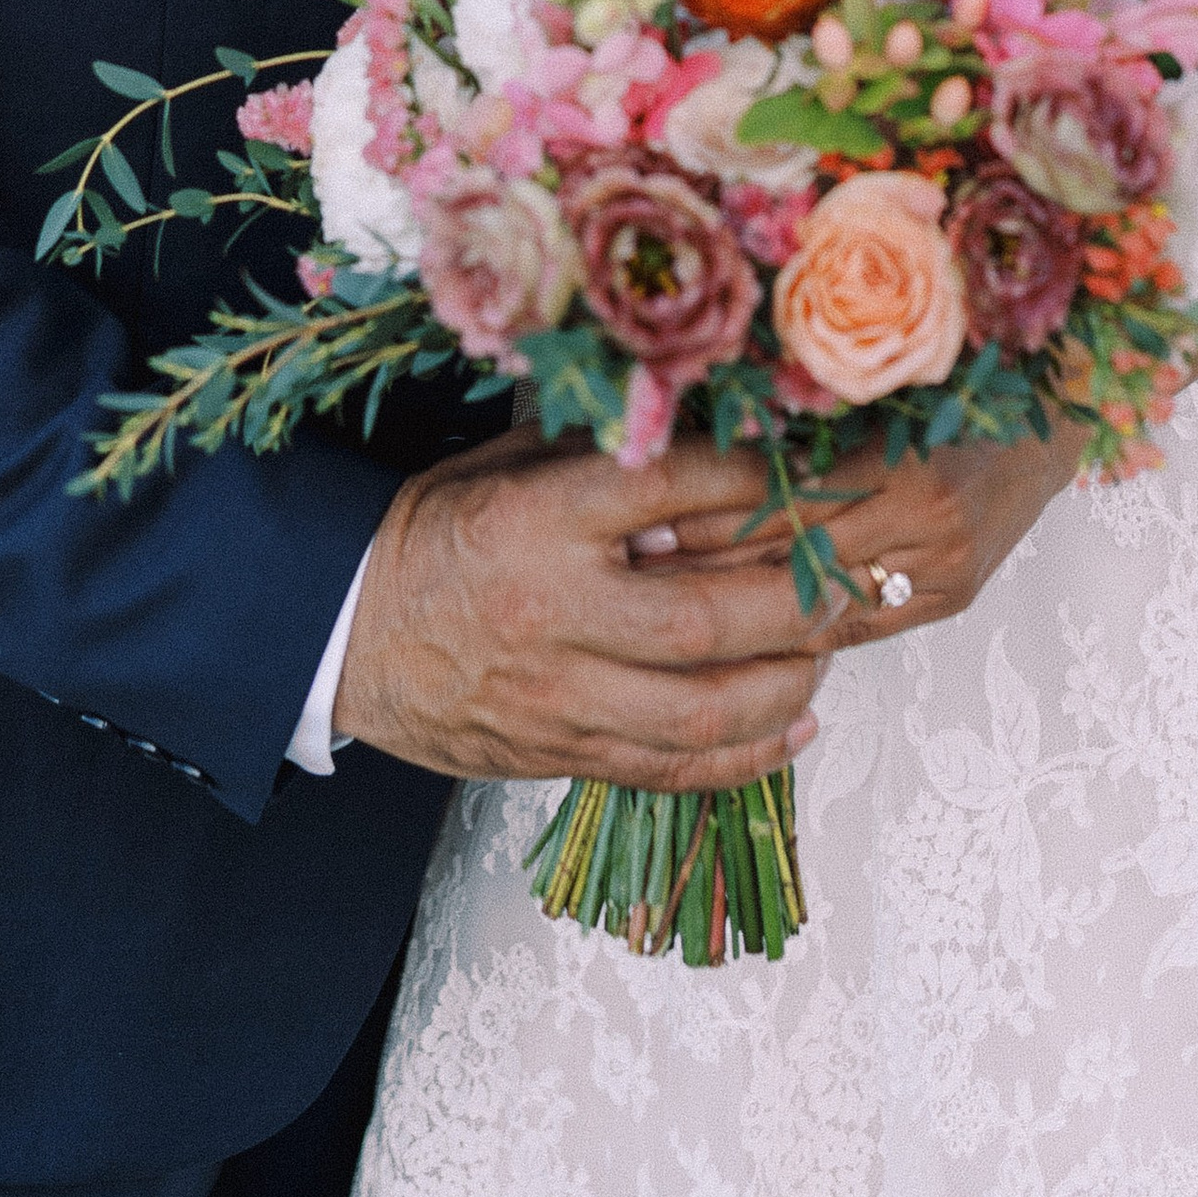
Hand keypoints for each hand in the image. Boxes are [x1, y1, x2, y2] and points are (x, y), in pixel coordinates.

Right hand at [333, 423, 838, 789]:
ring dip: (786, 680)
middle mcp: (554, 611)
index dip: (757, 474)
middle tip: (854, 573)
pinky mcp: (560, 754)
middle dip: (800, 598)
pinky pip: (671, 770)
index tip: (816, 464)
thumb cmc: (436, 533)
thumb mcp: (507, 464)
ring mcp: (558, 695)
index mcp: (539, 519)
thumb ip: (602, 456)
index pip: (671, 487)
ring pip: (702, 708)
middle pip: (707, 616)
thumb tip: (712, 426)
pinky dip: (748, 754)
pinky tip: (796, 723)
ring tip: (827, 647)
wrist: (343, 632)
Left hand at [633, 424, 1082, 654]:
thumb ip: (812, 432)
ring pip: (824, 604)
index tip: (650, 521)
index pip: (788, 509)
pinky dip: (804, 628)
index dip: (716, 521)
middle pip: (800, 562)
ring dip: (749, 608)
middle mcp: (930, 527)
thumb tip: (707, 455)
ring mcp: (946, 571)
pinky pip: (862, 626)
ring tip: (673, 608)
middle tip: (641, 571)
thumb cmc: (960, 390)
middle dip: (716, 571)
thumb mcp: (887, 393)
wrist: (1054, 422)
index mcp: (908, 467)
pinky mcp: (954, 599)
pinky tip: (749, 633)